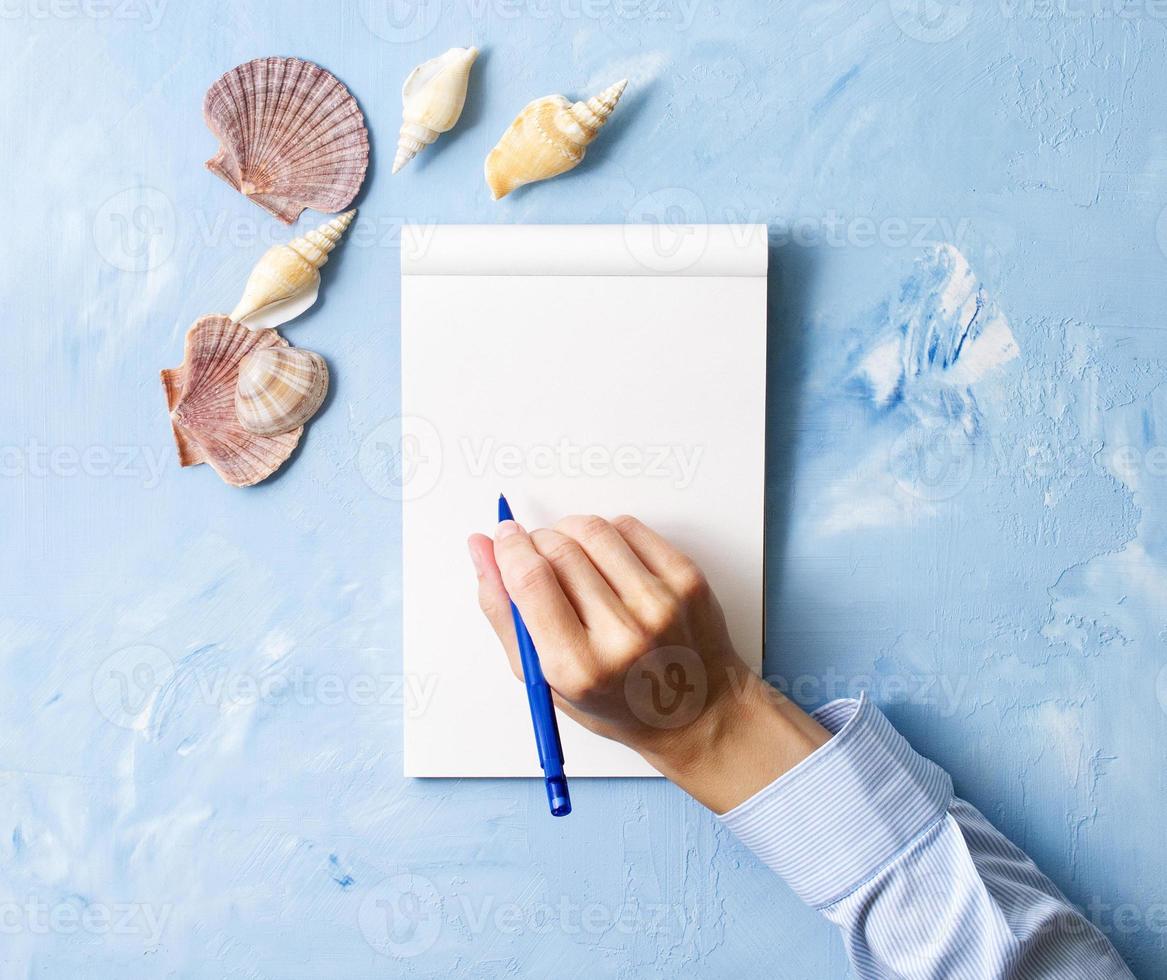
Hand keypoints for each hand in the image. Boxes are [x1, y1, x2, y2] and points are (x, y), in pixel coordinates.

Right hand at [468, 514, 829, 812]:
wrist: (696, 711)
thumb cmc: (615, 701)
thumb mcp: (544, 677)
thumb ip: (504, 613)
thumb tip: (481, 549)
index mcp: (578, 667)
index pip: (530, 581)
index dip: (510, 548)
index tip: (505, 537)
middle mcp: (623, 635)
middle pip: (559, 550)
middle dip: (537, 541)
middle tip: (536, 553)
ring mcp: (661, 604)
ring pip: (594, 530)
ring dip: (570, 532)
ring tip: (572, 558)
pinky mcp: (686, 580)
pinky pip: (630, 527)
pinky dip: (608, 533)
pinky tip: (607, 560)